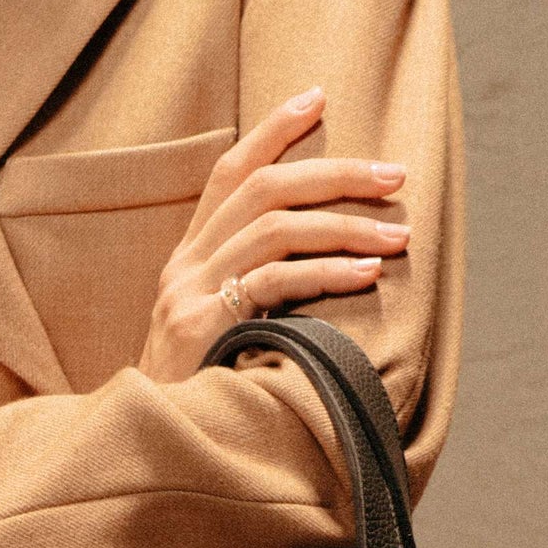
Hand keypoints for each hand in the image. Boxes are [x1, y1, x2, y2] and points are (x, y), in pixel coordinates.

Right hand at [135, 88, 408, 384]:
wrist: (149, 449)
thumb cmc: (204, 394)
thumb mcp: (225, 330)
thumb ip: (258, 289)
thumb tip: (333, 259)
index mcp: (189, 258)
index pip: (230, 172)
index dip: (272, 131)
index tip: (318, 97)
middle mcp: (183, 265)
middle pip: (262, 189)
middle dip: (335, 174)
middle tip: (395, 175)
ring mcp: (186, 294)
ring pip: (273, 228)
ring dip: (345, 225)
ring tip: (398, 235)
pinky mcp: (199, 327)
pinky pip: (272, 283)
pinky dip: (326, 272)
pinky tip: (366, 274)